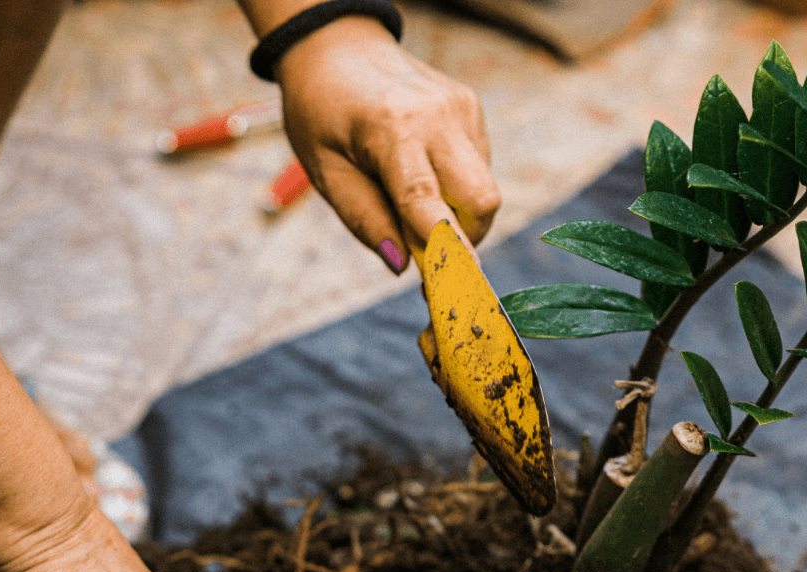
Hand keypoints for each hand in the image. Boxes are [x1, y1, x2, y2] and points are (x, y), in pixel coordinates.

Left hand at [275, 16, 500, 272]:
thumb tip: (402, 266)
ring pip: (485, 188)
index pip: (430, 204)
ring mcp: (461, 109)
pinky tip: (424, 169)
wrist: (335, 45)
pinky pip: (478, 167)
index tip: (454, 291)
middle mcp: (439, 117)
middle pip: (482, 201)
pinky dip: (456, 187)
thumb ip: (365, 221)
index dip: (445, 253)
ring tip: (414, 200)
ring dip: (458, 214)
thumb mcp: (325, 172)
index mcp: (393, 131)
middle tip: (426, 246)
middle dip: (463, 238)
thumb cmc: (321, 112)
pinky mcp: (471, 108)